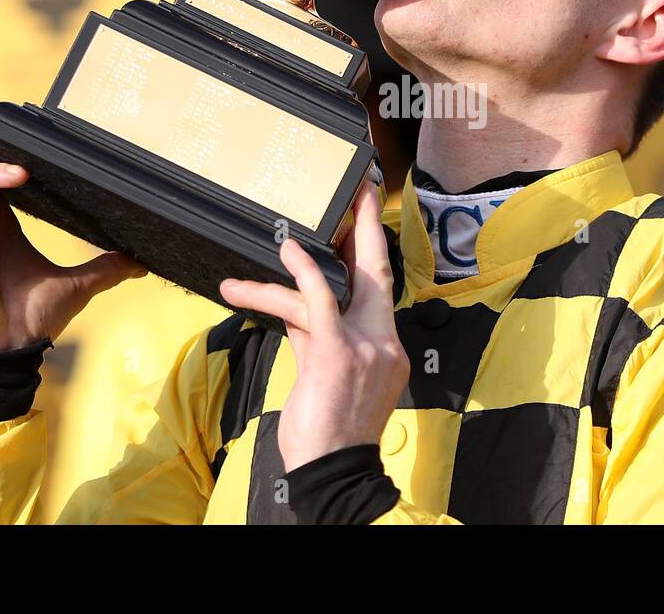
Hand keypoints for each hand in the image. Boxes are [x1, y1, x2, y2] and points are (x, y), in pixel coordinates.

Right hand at [0, 128, 146, 353]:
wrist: (1, 356)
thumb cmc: (26, 321)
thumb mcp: (75, 287)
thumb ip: (105, 268)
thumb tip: (140, 261)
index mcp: (0, 224)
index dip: (14, 150)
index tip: (43, 134)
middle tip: (19, 118)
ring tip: (12, 130)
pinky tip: (18, 172)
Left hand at [220, 181, 407, 471]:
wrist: (333, 474)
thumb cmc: (329, 438)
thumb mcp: (328, 381)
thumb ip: (318, 340)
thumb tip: (296, 310)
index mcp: (387, 350)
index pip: (378, 290)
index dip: (371, 250)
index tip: (365, 216)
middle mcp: (383, 343)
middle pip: (376, 272)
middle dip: (367, 226)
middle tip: (360, 190)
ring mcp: (365, 347)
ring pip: (332, 288)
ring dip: (297, 266)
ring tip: (276, 243)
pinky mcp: (338, 352)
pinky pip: (319, 300)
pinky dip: (302, 271)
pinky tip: (286, 252)